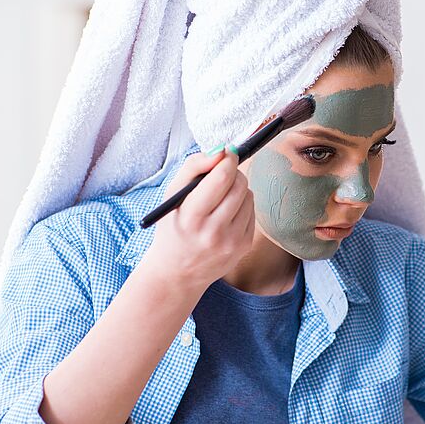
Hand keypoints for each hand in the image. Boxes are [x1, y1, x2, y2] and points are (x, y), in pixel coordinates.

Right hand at [143, 147, 255, 293]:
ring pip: (249, 196)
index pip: (221, 179)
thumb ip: (194, 167)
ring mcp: (231, 242)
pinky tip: (227, 214)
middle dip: (233, 173)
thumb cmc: (174, 227)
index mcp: (191, 216)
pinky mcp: (243, 247)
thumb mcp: (172, 196)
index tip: (227, 153)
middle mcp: (213, 232)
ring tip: (221, 198)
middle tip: (224, 173)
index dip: (227, 160)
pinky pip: (253, 212)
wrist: (178, 272)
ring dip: (238, 189)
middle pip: (239, 185)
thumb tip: (222, 151)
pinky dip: (242, 206)